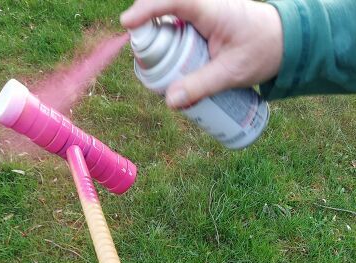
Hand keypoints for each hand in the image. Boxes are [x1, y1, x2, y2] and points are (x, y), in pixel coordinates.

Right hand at [121, 0, 282, 107]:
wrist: (286, 43)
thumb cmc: (263, 51)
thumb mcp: (231, 73)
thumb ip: (201, 86)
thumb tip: (169, 101)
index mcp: (212, 9)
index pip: (174, 1)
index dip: (147, 9)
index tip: (126, 22)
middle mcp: (205, 6)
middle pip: (165, 8)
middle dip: (146, 27)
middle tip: (140, 54)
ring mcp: (204, 14)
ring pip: (171, 19)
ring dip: (157, 36)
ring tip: (151, 61)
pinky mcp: (205, 25)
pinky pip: (180, 28)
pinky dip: (169, 41)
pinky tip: (168, 60)